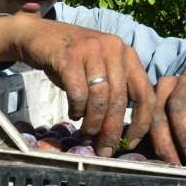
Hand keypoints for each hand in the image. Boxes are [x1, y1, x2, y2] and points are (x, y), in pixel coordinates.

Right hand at [9, 12, 155, 157]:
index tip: (130, 143)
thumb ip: (115, 89)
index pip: (145, 93)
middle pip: (120, 99)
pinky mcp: (69, 56)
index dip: (141, 122)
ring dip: (93, 123)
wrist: (40, 36)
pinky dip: (77, 109)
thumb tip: (122, 131)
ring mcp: (92, 50)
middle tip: (104, 149)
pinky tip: (73, 114)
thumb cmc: (73, 59)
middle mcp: (114, 49)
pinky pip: (78, 93)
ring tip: (86, 134)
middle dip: (112, 130)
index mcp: (127, 54)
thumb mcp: (101, 68)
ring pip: (99, 99)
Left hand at [149, 75, 185, 163]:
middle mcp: (166, 84)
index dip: (149, 141)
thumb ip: (163, 140)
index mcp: (151, 94)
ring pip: (179, 105)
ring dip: (184, 133)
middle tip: (173, 162)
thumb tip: (151, 164)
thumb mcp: (175, 127)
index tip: (155, 162)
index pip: (145, 118)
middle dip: (164, 140)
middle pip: (158, 111)